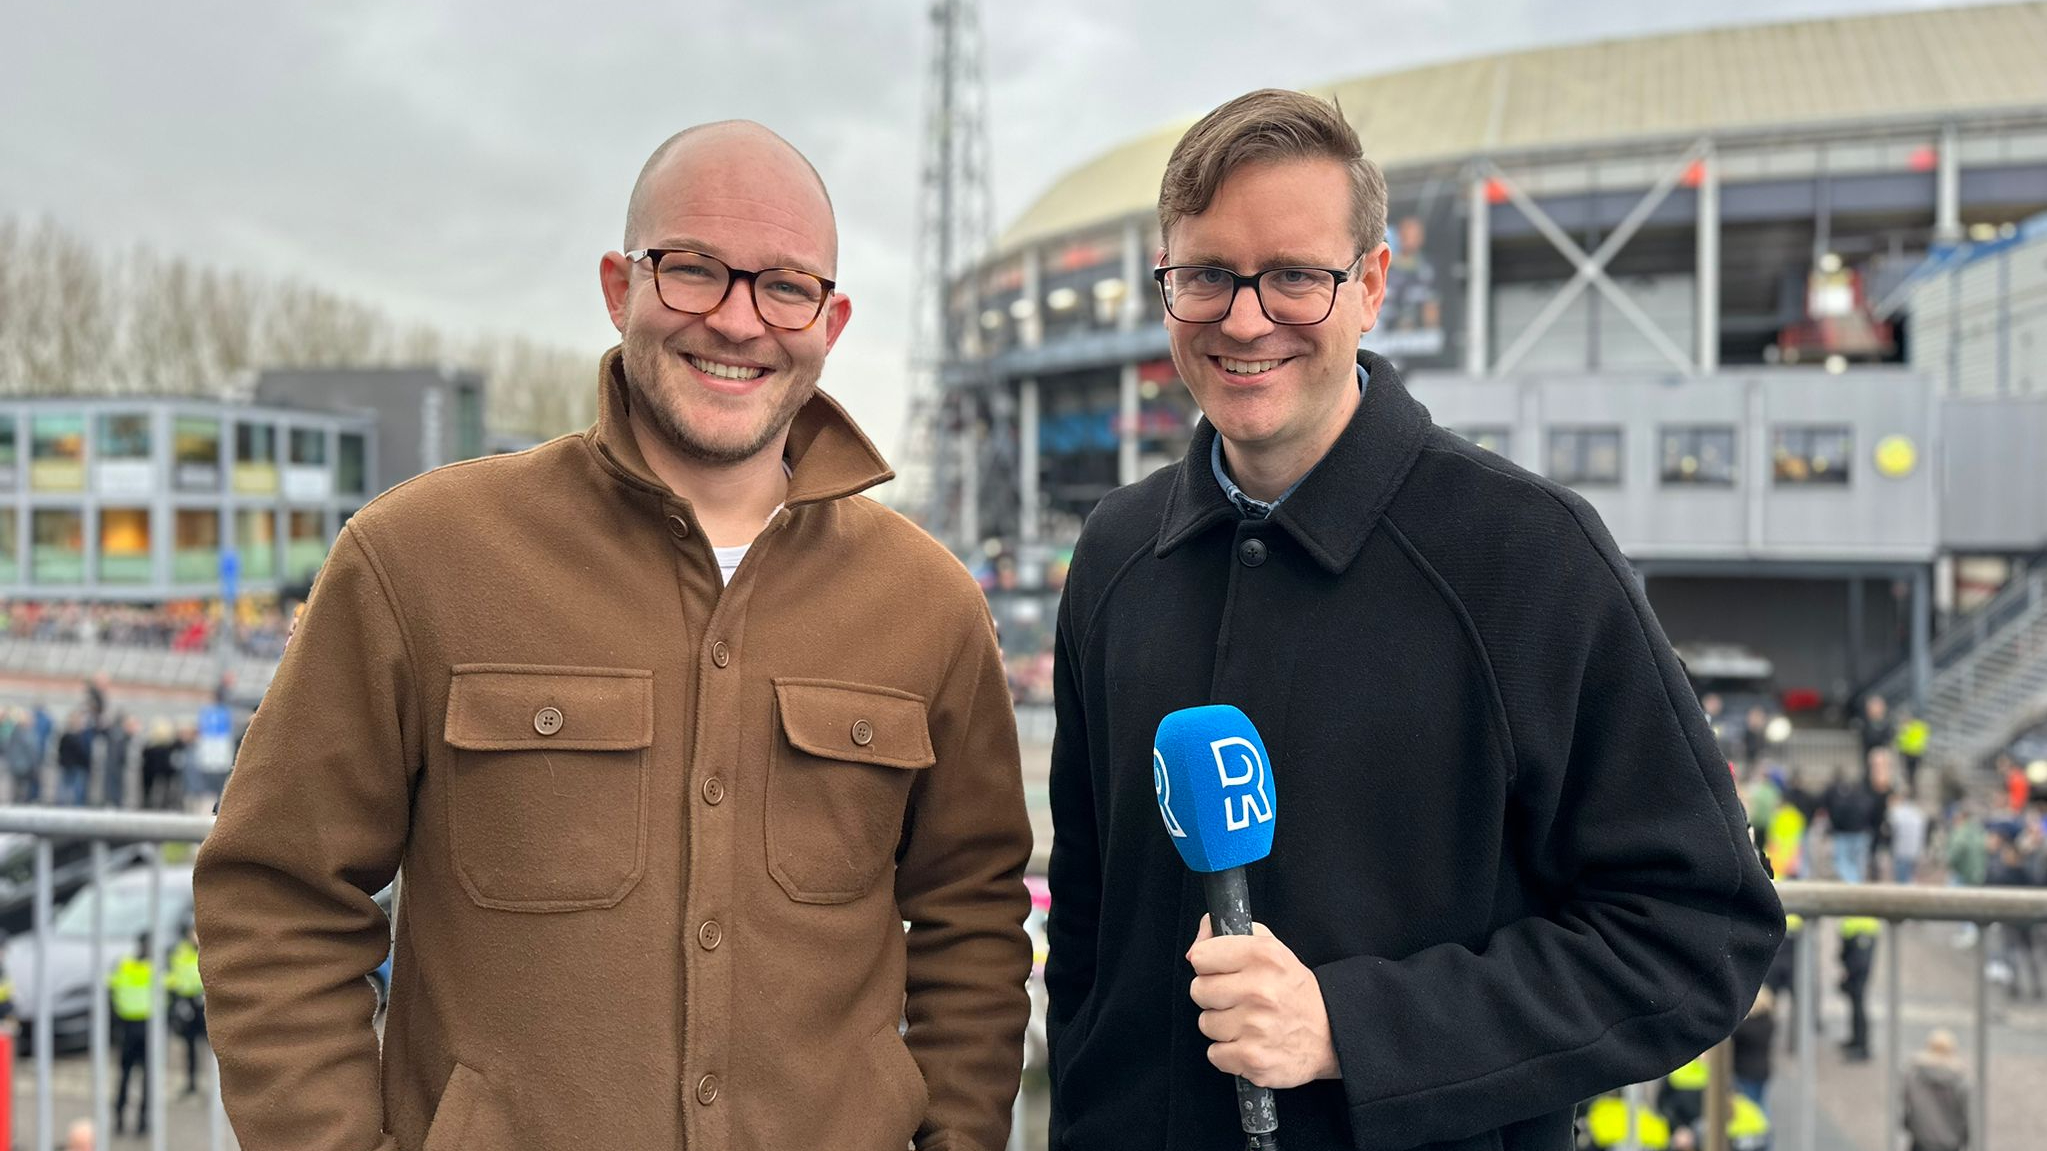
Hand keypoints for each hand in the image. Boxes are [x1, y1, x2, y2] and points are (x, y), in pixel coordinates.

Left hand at [1186, 915, 1339, 1088]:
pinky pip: (1214, 1054)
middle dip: (1214, 997)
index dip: (1210, 966)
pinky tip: (1250, 1043)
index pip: (1200, 957)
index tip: (1226, 973)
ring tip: (1248, 1022)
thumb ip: (1226, 935)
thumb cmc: (1292, 990)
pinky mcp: (1254, 1059)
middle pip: (1198, 991)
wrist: (1330, 1033)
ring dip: (1222, 1026)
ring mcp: (1257, 1027)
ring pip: (1205, 1024)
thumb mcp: (1269, 948)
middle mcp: (1260, 990)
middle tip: (1239, 1000)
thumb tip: (1192, 951)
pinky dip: (1229, 1054)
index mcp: (1264, 955)